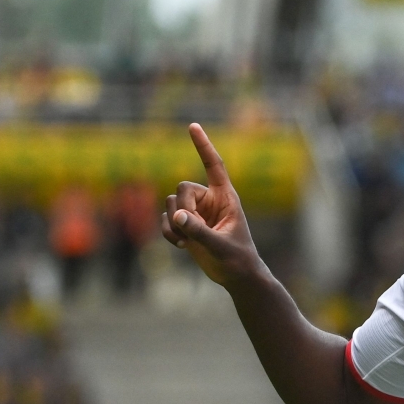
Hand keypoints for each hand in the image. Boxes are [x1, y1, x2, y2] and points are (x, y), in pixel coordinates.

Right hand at [162, 123, 260, 286]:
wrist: (236, 277)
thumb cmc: (238, 260)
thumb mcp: (220, 246)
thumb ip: (199, 231)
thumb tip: (178, 217)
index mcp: (226, 197)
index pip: (214, 166)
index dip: (203, 146)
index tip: (192, 126)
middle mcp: (210, 200)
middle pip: (182, 188)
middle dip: (182, 208)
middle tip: (190, 228)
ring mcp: (197, 212)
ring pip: (170, 203)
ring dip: (173, 223)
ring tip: (187, 242)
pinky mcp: (186, 225)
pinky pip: (166, 219)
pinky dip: (168, 231)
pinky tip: (181, 245)